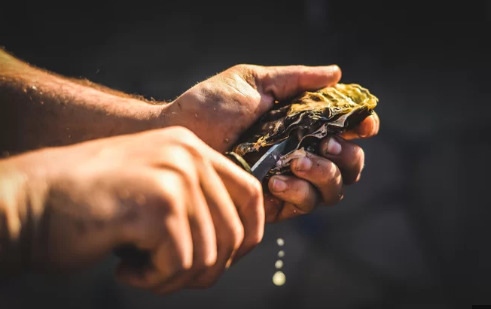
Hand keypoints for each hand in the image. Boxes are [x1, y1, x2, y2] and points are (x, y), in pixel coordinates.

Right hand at [3, 127, 263, 292]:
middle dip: (206, 269)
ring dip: (174, 277)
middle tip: (166, 275)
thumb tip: (236, 241)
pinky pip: (180, 264)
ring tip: (139, 269)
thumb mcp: (153, 188)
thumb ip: (195, 202)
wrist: (30, 202)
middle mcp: (188, 155)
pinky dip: (154, 280)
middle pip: (233, 232)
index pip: (249, 193)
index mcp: (190, 148)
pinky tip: (125, 268)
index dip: (249, 234)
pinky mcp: (158, 205)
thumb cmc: (89, 205)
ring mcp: (175, 177)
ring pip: (209, 255)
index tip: (227, 259)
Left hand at [164, 64, 379, 220]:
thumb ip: (296, 80)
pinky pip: (304, 206)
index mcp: (302, 123)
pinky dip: (299, 193)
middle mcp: (302, 152)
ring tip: (296, 161)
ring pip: (334, 190)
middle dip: (347, 156)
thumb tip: (337, 73)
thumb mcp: (255, 82)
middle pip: (349, 165)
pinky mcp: (274, 203)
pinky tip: (276, 181)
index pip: (345, 130)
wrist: (179, 133)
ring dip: (324, 175)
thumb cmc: (213, 104)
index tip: (364, 125)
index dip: (361, 128)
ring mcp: (290, 179)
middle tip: (326, 144)